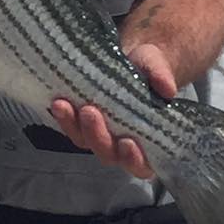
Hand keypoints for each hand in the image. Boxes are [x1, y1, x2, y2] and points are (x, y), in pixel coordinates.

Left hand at [49, 43, 176, 180]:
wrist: (129, 58)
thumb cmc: (148, 70)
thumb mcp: (156, 67)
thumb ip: (161, 77)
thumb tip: (167, 89)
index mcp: (148, 143)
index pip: (142, 165)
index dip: (134, 159)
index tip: (128, 142)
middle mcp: (121, 146)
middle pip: (107, 154)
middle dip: (97, 135)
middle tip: (90, 111)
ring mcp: (98, 135)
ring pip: (84, 141)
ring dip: (72, 126)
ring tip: (62, 104)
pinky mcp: (80, 123)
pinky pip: (70, 126)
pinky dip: (63, 116)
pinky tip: (56, 102)